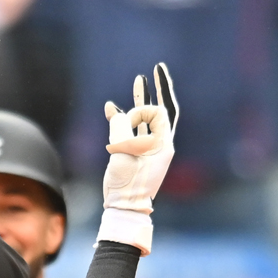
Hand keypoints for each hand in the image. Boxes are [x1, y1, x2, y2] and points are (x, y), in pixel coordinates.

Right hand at [97, 62, 178, 253]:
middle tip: (158, 68)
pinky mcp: (136, 155)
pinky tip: (112, 108)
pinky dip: (125, 119)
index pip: (158, 113)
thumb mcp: (122, 154)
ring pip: (147, 119)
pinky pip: (133, 131)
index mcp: (164, 144)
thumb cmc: (127, 185)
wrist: (124, 208)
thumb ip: (119, 129)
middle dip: (159, 89)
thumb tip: (113, 110)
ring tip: (139, 80)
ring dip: (141, 100)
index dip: (141, 110)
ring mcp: (149, 149)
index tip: (126, 122)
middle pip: (163, 110)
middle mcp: (161, 144)